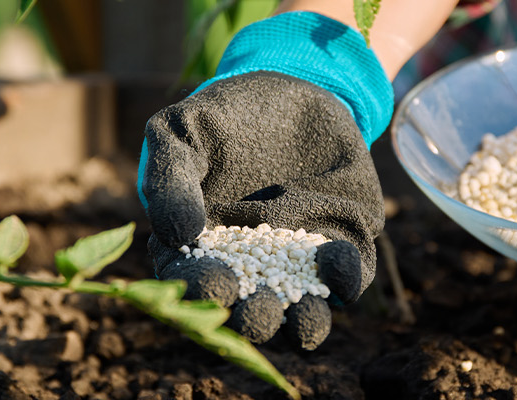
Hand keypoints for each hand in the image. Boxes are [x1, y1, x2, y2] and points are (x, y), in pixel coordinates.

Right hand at [141, 71, 384, 349]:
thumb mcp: (179, 133)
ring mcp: (296, 266)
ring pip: (300, 316)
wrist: (289, 87)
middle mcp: (247, 271)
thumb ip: (169, 180)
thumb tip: (181, 234)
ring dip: (303, 323)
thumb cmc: (221, 115)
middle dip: (255, 319)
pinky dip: (345, 279)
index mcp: (197, 252)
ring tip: (304, 314)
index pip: (194, 286)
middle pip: (249, 315)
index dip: (204, 291)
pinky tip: (337, 259)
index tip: (217, 281)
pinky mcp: (340, 250)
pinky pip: (347, 281)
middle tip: (259, 306)